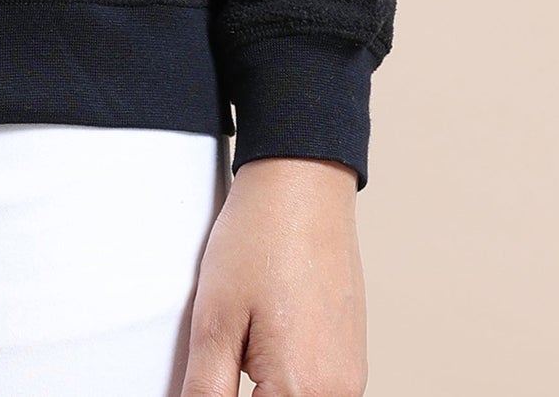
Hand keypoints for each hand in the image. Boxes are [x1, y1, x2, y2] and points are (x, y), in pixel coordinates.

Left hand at [178, 154, 365, 396]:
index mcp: (303, 391)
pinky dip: (286, 376)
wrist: (303, 183)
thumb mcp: (215, 319)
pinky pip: (316, 388)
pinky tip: (264, 338)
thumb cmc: (261, 238)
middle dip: (245, 389)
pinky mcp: (351, 359)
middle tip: (227, 348)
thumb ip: (206, 388)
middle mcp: (338, 393)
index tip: (211, 375)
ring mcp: (350, 378)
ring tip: (243, 338)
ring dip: (265, 387)